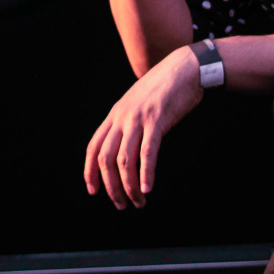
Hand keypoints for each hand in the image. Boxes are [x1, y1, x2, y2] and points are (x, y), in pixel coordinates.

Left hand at [84, 47, 201, 208]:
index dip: (90, 171)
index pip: (93, 147)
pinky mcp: (157, 121)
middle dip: (110, 186)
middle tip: (120, 204)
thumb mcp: (136, 104)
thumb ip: (127, 122)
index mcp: (114, 115)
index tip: (94, 191)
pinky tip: (147, 188)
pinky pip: (147, 152)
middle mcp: (121, 118)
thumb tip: (123, 146)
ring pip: (124, 160)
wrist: (183, 69)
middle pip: (105, 158)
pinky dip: (146, 173)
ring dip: (129, 186)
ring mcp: (138, 119)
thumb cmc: (163, 89)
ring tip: (138, 201)